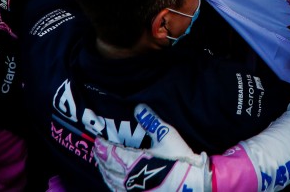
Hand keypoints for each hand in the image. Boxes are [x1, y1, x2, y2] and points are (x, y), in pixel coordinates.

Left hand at [94, 104, 211, 191]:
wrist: (191, 184)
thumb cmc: (179, 159)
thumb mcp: (167, 136)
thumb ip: (151, 121)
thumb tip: (138, 107)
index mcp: (133, 160)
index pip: (111, 152)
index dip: (103, 146)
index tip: (99, 140)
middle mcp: (129, 177)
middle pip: (109, 167)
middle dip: (102, 157)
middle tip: (98, 150)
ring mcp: (133, 190)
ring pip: (112, 181)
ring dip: (106, 171)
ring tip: (103, 165)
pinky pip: (119, 191)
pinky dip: (113, 184)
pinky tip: (114, 182)